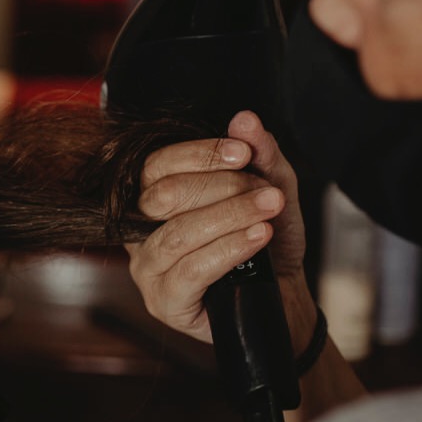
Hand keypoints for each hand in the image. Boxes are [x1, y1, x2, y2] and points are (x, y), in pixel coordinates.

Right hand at [125, 111, 316, 349]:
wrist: (282, 295)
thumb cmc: (267, 243)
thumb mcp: (271, 189)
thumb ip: (259, 154)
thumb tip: (244, 119)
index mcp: (153, 199)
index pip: (157, 166)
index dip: (199, 155)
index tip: (243, 153)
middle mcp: (139, 232)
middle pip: (163, 196)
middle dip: (222, 187)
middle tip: (266, 192)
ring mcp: (147, 269)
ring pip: (180, 232)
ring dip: (231, 215)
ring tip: (270, 209)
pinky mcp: (165, 301)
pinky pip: (192, 269)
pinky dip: (229, 248)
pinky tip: (258, 237)